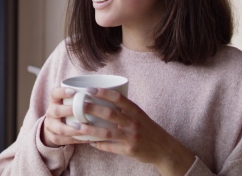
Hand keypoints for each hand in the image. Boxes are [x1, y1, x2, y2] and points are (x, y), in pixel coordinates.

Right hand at [41, 87, 87, 147]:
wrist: (54, 126)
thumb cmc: (68, 109)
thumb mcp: (69, 101)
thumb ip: (80, 97)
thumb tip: (102, 90)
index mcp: (54, 101)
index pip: (54, 93)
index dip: (62, 92)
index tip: (74, 91)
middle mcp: (50, 112)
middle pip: (56, 111)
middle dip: (69, 111)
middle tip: (81, 110)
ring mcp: (51, 126)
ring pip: (60, 129)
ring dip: (73, 129)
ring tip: (85, 128)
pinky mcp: (54, 137)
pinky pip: (64, 140)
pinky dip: (76, 139)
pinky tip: (86, 138)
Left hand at [75, 88, 194, 175]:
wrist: (164, 149)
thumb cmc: (149, 129)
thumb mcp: (140, 115)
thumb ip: (125, 109)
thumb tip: (104, 98)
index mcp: (136, 111)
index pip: (118, 98)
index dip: (103, 93)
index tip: (89, 89)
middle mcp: (134, 123)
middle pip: (110, 114)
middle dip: (92, 109)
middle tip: (78, 106)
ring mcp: (132, 137)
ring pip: (107, 133)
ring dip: (90, 130)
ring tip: (77, 127)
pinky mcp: (130, 150)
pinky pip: (111, 147)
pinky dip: (99, 145)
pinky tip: (89, 142)